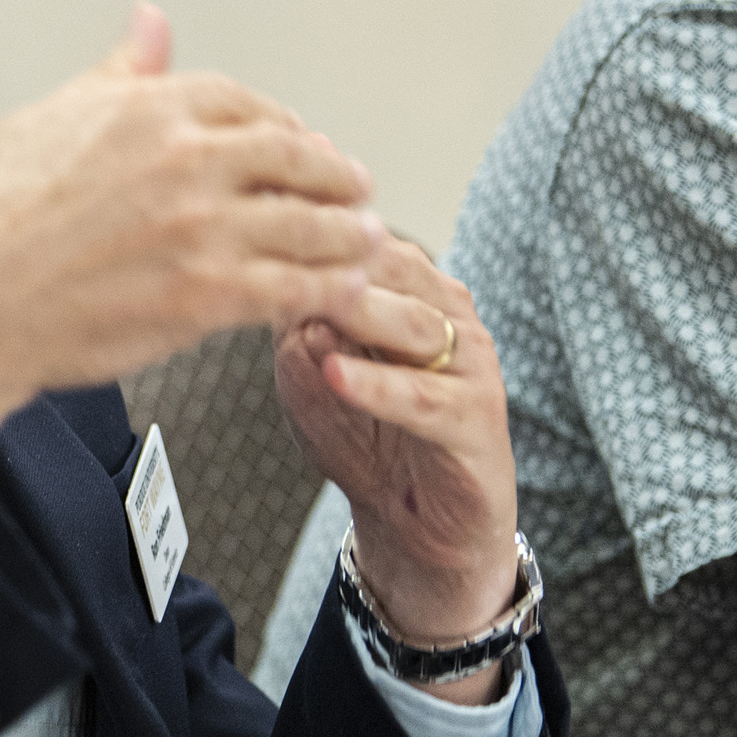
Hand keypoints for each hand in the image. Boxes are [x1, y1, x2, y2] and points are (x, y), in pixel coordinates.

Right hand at [0, 3, 382, 506]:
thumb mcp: (46, 122)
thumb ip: (117, 74)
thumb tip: (151, 18)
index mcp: (145, 108)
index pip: (243, 102)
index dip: (282, 123)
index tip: (298, 141)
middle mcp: (184, 158)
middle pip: (295, 156)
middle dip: (333, 174)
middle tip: (355, 188)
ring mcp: (202, 228)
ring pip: (311, 224)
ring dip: (349, 234)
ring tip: (368, 242)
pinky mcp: (208, 296)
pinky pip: (299, 287)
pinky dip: (331, 290)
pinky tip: (342, 294)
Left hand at [273, 240, 519, 704]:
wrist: (419, 524)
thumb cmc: (364, 434)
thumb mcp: (310, 372)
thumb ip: (293, 326)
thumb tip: (267, 279)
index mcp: (412, 288)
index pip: (362, 243)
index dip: (313, 229)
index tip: (260, 213)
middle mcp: (448, 314)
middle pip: (392, 272)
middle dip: (339, 258)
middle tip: (287, 244)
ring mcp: (469, 365)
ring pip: (414, 325)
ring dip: (364, 311)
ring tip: (317, 302)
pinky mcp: (476, 420)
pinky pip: (424, 397)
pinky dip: (380, 385)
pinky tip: (338, 374)